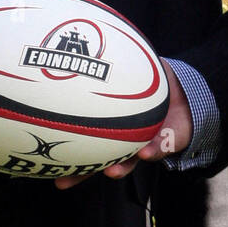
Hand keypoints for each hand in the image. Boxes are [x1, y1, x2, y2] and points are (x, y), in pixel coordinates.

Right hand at [54, 58, 192, 189]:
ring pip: (131, 160)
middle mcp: (125, 139)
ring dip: (122, 166)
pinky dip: (157, 149)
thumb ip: (101, 61)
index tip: (43, 163)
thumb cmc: (146, 76)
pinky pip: (164, 146)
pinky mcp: (171, 140)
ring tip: (112, 171)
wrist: (184, 85)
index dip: (64, 155)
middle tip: (63, 182)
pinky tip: (148, 152)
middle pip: (100, 160)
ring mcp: (147, 142)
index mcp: (110, 126)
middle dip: (83, 173)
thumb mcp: (123, 66)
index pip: (84, 143)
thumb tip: (69, 44)